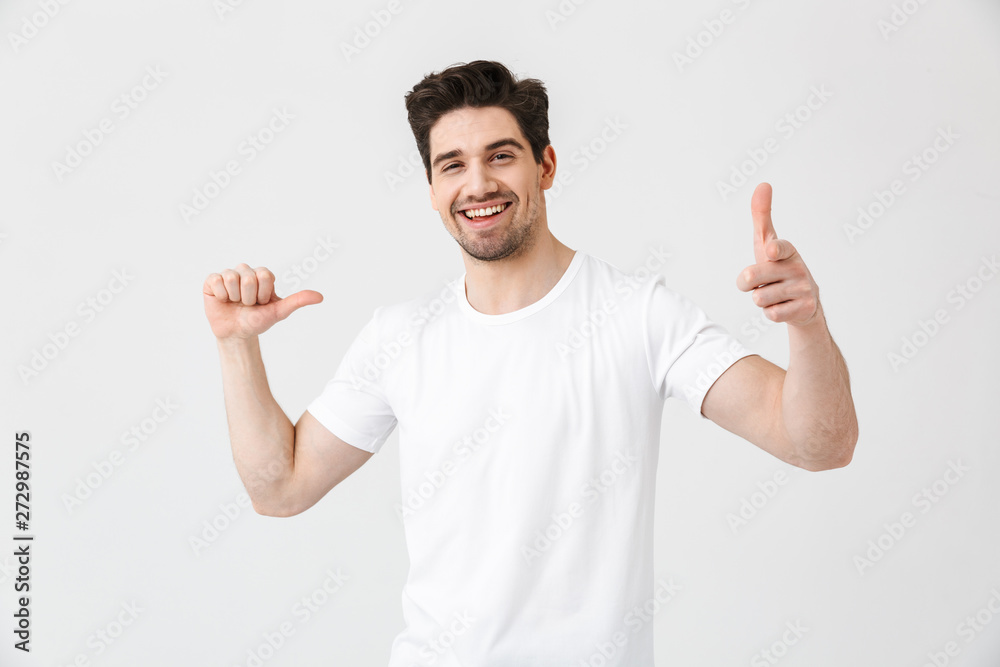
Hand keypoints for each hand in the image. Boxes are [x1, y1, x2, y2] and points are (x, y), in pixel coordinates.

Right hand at [203, 263, 322, 339]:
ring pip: (232, 277)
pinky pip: (216, 279)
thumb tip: (320, 297)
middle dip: (249, 297)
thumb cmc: (258, 321)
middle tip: (247, 305)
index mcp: (263, 275)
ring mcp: (229, 275)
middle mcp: (246, 271)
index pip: (264, 276)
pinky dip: (221, 295)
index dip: (263, 294)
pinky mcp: (212, 281)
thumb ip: (298, 301)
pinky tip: (223, 300)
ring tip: (235, 303)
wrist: (237, 334)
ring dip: (234, 297)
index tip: (262, 303)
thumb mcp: (279, 311)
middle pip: (248, 277)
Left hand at [736, 183, 820, 326]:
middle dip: (747, 283)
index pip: (780, 248)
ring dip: (760, 299)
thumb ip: (762, 216)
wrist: (803, 303)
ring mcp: (803, 289)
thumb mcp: (767, 243)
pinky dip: (771, 313)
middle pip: (751, 278)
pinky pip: (771, 314)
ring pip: (759, 299)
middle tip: (758, 282)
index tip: (770, 251)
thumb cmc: (778, 267)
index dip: (774, 250)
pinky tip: (782, 306)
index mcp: (787, 251)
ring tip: (773, 294)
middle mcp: (798, 268)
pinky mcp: (804, 309)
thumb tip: (763, 184)